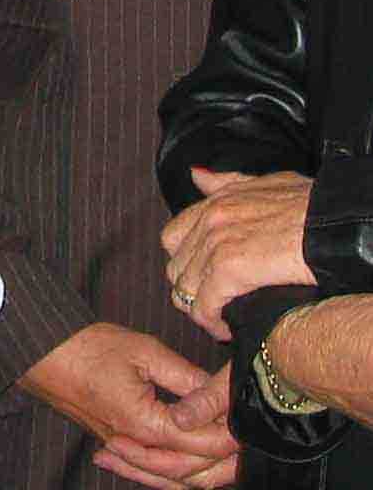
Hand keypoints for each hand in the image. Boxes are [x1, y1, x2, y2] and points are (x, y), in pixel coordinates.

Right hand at [20, 323, 237, 488]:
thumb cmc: (87, 346)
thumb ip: (185, 377)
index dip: (229, 432)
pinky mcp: (115, 443)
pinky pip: (152, 472)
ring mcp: (124, 449)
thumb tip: (218, 392)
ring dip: (202, 470)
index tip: (248, 418)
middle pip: (192, 471)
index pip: (202, 442)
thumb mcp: (143, 351)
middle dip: (223, 459)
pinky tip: (182, 469)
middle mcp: (137, 446)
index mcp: (146, 425)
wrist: (41, 351)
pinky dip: (171, 475)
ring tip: (227, 456)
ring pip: (173, 479)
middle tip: (245, 439)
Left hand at [161, 168, 314, 340]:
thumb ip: (228, 183)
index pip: (173, 238)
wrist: (335, 223)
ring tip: (220, 322)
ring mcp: (216, 243)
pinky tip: (228, 331)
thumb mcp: (267, 184)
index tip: (202, 281)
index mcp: (216, 202)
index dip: (185, 264)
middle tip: (213, 307)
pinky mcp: (229, 269)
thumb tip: (196, 177)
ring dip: (200, 311)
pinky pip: (204, 305)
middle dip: (192, 291)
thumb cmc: (312, 206)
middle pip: (176, 267)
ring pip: (185, 289)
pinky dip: (211, 323)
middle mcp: (209, 220)